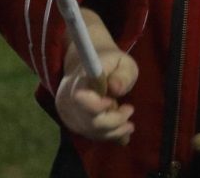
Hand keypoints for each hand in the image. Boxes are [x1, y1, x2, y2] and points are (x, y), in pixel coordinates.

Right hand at [55, 9, 138, 143]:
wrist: (88, 68)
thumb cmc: (109, 64)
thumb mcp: (122, 62)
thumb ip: (122, 74)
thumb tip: (115, 88)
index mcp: (79, 80)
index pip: (80, 98)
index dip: (97, 106)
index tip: (113, 101)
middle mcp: (69, 100)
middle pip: (90, 121)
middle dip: (114, 121)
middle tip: (130, 109)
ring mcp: (70, 114)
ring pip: (92, 132)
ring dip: (114, 131)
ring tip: (129, 124)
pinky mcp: (75, 124)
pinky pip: (92, 136)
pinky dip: (109, 136)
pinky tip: (123, 134)